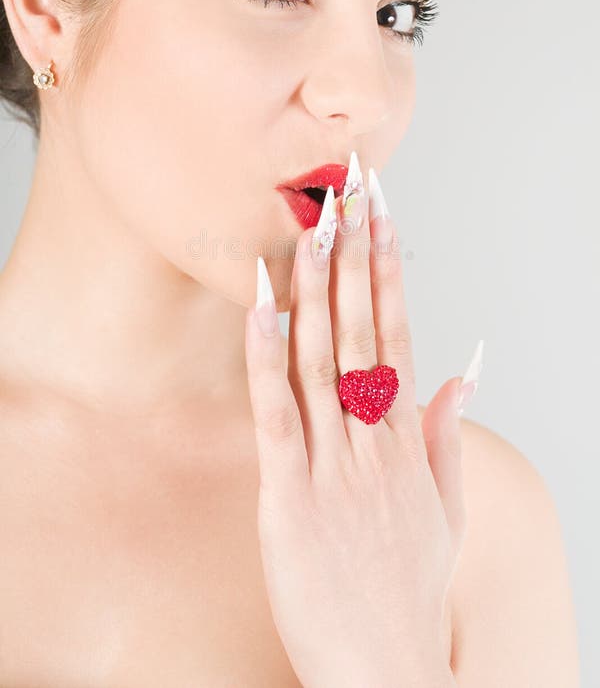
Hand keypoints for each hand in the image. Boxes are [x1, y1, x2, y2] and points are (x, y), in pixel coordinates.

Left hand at [244, 156, 463, 687]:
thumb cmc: (409, 587)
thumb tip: (462, 374)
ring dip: (316, 289)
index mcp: (406, 440)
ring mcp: (333, 467)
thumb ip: (447, 435)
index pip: (398, 333)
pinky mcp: (289, 499)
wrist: (386, 669)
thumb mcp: (445, 509)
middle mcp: (373, 442)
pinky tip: (264, 308)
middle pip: (362, 331)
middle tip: (348, 193)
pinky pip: (277, 417)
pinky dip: (268, 360)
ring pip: (323, 360)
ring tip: (310, 227)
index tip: (384, 217)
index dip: (389, 270)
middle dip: (355, 256)